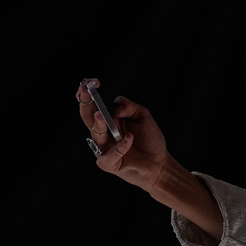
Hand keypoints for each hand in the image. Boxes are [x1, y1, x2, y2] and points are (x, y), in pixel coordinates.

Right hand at [76, 78, 168, 192]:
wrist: (159, 162)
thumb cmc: (149, 139)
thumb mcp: (142, 115)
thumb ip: (129, 106)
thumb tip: (116, 108)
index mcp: (108, 120)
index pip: (93, 105)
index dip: (88, 93)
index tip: (91, 81)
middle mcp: (103, 133)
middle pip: (88, 117)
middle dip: (85, 103)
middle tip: (85, 91)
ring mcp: (103, 148)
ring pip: (95, 134)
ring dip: (99, 123)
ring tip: (103, 115)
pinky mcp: (108, 163)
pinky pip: (109, 154)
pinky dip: (120, 146)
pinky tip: (130, 138)